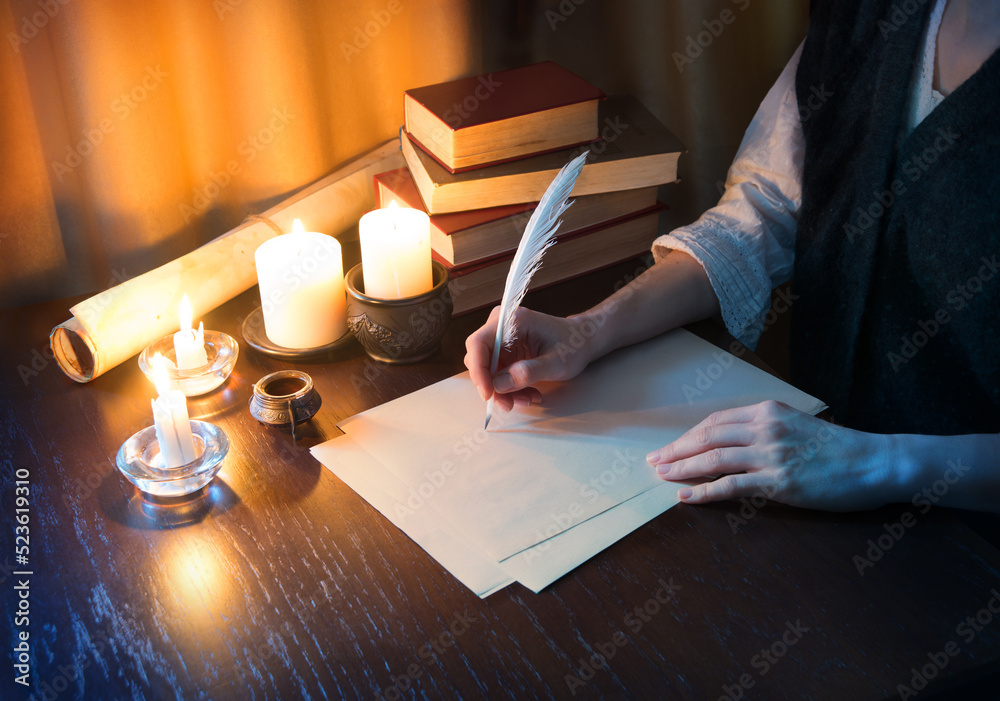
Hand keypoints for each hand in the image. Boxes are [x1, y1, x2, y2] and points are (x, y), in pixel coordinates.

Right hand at [464, 307, 594, 412]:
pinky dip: (510, 388)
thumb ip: (528, 372)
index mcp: (513, 320)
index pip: (479, 343)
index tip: (488, 394)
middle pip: (479, 358)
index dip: (479, 370)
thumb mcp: (556, 362)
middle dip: (493, 385)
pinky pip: (497, 374)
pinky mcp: (504, 352)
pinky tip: (529, 393)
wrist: (581, 341)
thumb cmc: (573, 345)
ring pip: (487, 370)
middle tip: (511, 404)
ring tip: (528, 398)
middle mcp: (501, 326)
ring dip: (504, 390)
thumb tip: (499, 384)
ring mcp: (501, 339)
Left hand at [646, 400, 894, 510]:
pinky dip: (703, 491)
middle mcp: (764, 428)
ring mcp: (771, 454)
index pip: (715, 422)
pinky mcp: (778, 481)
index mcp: (767, 411)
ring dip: (682, 468)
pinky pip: (730, 486)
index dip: (688, 435)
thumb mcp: (796, 425)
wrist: (874, 462)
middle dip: (676, 450)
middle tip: (653, 461)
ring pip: (713, 459)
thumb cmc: (837, 448)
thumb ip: (765, 428)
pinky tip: (684, 497)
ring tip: (661, 476)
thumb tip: (732, 442)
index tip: (670, 446)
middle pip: (707, 437)